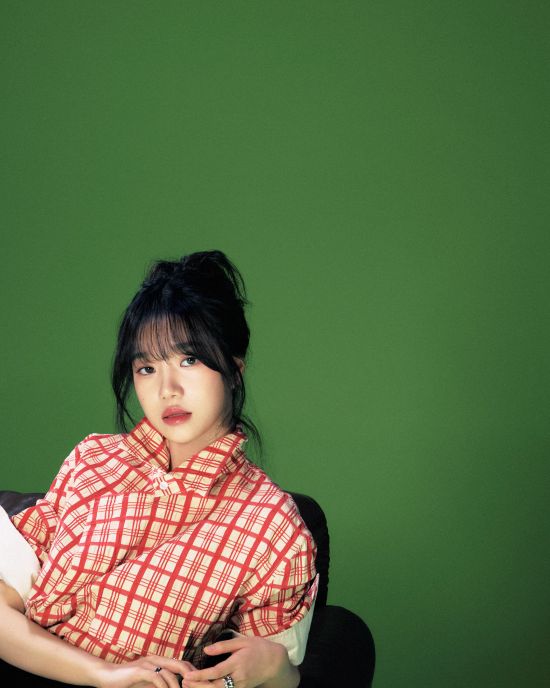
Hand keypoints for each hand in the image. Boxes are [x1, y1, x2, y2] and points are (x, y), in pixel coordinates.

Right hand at [95, 654, 194, 687]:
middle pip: (179, 664)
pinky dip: (163, 686)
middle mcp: (156, 659)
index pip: (181, 664)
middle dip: (190, 676)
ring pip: (169, 672)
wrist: (107, 676)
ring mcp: (148, 664)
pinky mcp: (140, 670)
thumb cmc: (128, 680)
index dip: (191, 673)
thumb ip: (160, 684)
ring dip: (177, 685)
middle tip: (196, 687)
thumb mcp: (148, 682)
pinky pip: (156, 677)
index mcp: (160, 661)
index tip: (197, 684)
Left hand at [181, 634, 298, 687]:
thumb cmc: (258, 648)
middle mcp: (238, 677)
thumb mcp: (242, 641)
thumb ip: (223, 645)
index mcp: (237, 663)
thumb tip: (206, 650)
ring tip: (189, 686)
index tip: (188, 674)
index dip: (201, 675)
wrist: (274, 663)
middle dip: (198, 686)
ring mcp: (240, 686)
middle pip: (215, 686)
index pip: (216, 672)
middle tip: (184, 682)